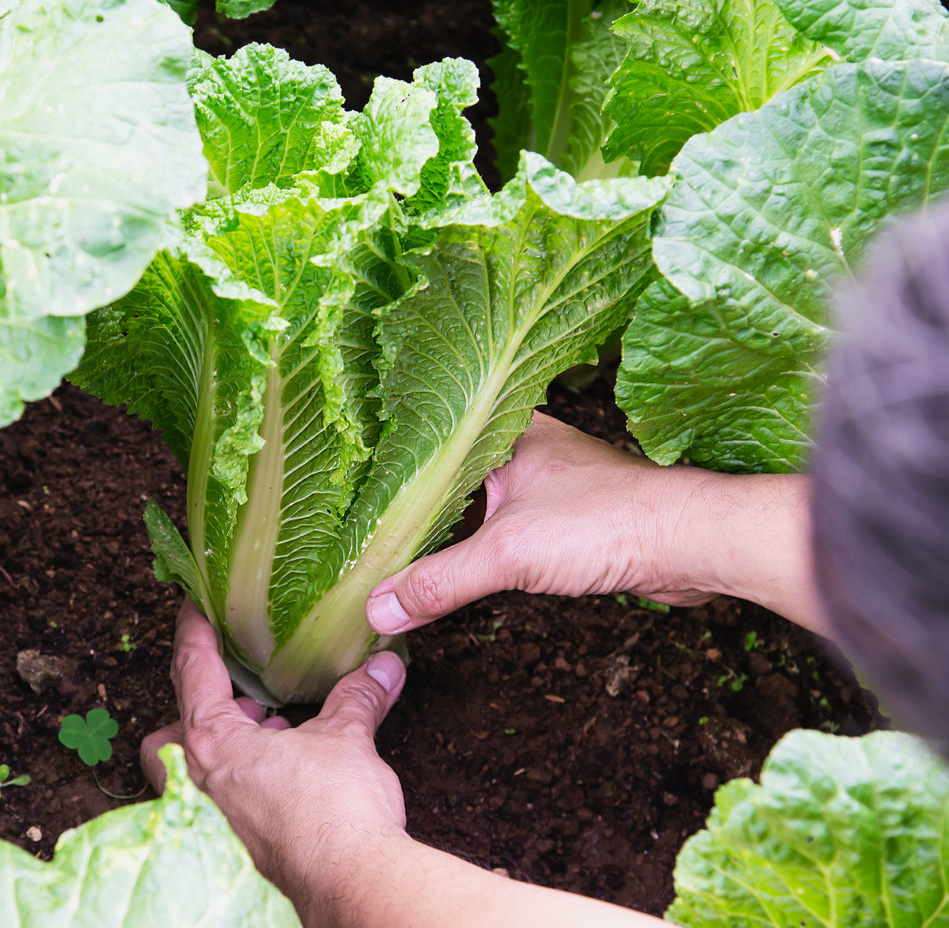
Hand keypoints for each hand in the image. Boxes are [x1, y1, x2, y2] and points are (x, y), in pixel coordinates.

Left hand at [141, 601, 408, 924]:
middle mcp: (198, 784)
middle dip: (194, 717)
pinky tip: (287, 779)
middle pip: (168, 737)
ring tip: (271, 736)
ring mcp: (212, 823)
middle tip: (235, 701)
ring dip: (226, 753)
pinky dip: (247, 787)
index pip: (190, 670)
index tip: (191, 607)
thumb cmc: (334, 812)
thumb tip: (381, 668)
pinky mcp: (235, 850)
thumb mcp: (347, 738)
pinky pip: (224, 807)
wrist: (350, 882)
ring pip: (195, 776)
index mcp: (211, 742)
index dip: (193, 632)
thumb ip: (357, 699)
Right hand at [366, 412, 724, 635]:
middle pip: (445, 476)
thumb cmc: (611, 522)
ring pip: (474, 503)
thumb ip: (439, 581)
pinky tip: (451, 567)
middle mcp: (519, 446)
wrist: (692, 544)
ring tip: (393, 554)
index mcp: (502, 429)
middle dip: (409, 507)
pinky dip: (474, 548)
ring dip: (444, 530)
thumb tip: (379, 608)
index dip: (385, 472)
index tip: (345, 499)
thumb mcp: (507, 554)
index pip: (425, 444)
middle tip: (359, 534)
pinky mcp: (562, 515)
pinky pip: (500, 528)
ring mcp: (543, 480)